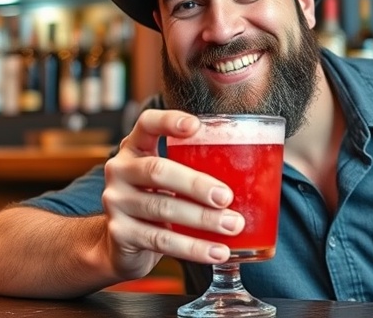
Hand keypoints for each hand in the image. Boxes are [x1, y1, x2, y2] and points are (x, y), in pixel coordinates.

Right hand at [100, 109, 244, 279]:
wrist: (122, 245)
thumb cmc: (159, 202)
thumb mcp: (170, 181)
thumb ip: (196, 168)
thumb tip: (257, 168)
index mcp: (136, 148)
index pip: (147, 124)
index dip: (169, 121)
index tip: (196, 127)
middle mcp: (121, 170)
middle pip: (158, 170)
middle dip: (196, 184)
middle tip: (227, 196)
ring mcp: (116, 202)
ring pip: (162, 208)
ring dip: (202, 219)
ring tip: (233, 225)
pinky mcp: (120, 234)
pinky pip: (161, 241)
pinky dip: (194, 248)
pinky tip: (217, 252)